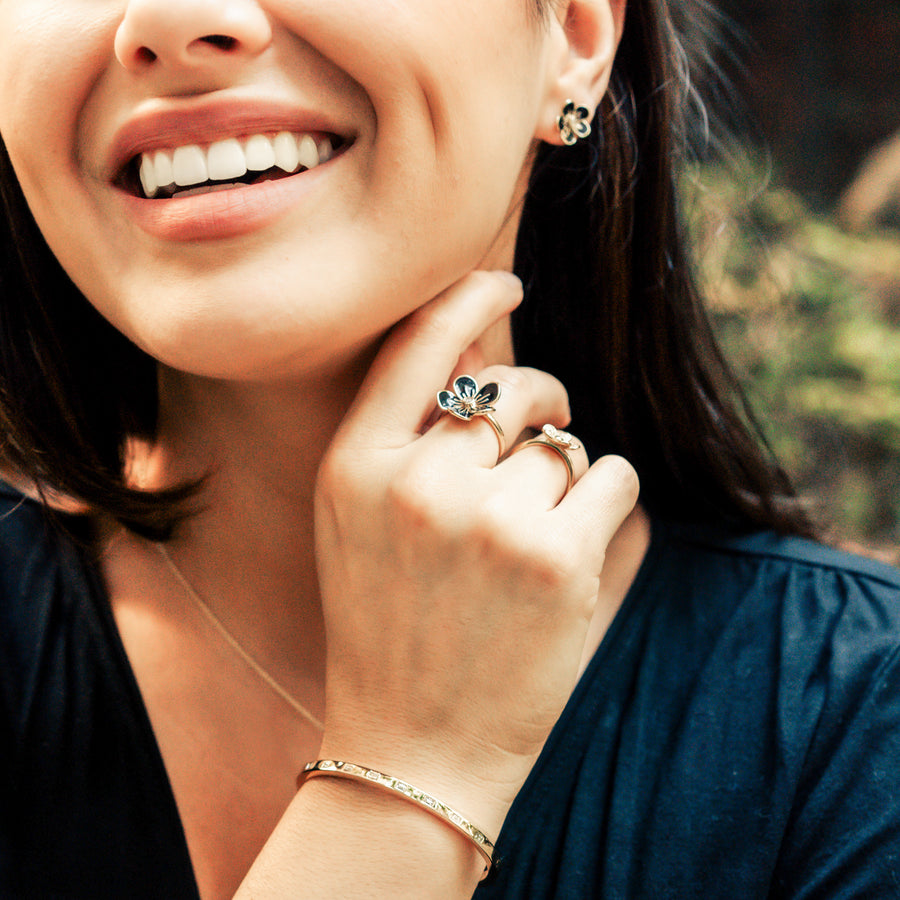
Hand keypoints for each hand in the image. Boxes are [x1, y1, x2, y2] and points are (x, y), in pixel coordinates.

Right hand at [314, 271, 638, 835]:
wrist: (410, 750)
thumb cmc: (386, 629)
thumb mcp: (358, 524)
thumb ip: (407, 434)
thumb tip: (478, 351)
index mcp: (355, 466)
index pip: (420, 343)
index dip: (471, 298)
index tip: (507, 283)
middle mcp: (417, 481)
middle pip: (516, 387)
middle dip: (541, 404)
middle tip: (539, 447)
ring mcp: (490, 519)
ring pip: (569, 442)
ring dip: (566, 478)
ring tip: (533, 542)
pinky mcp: (559, 559)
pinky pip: (615, 478)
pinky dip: (610, 505)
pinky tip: (575, 554)